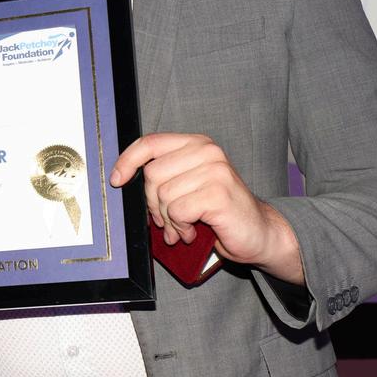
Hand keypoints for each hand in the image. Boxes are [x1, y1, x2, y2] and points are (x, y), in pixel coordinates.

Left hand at [111, 132, 303, 283]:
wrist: (259, 232)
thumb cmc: (220, 211)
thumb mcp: (188, 186)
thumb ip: (164, 178)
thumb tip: (125, 182)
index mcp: (196, 144)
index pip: (150, 143)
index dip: (127, 161)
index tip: (116, 180)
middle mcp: (207, 151)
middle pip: (152, 174)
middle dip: (153, 204)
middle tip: (168, 221)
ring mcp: (215, 170)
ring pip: (164, 195)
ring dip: (169, 220)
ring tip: (183, 228)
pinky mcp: (219, 193)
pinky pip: (178, 211)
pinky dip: (180, 227)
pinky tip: (192, 232)